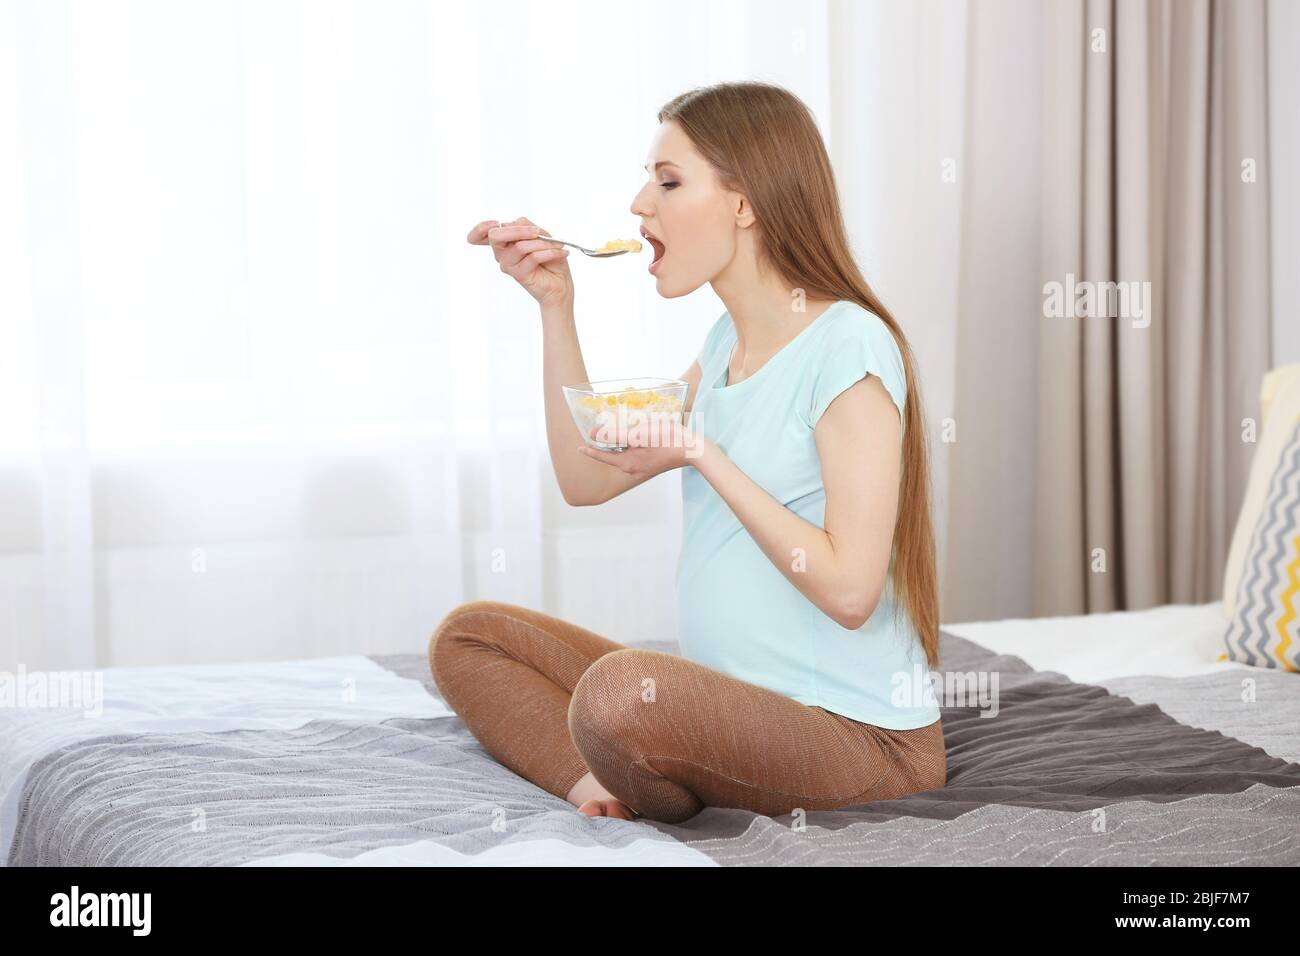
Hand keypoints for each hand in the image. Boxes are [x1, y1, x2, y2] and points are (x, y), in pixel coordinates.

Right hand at [468, 216, 572, 308]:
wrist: (561, 284)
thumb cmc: (550, 260)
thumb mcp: (540, 235)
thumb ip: (526, 226)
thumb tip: (517, 223)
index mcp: (504, 242)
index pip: (481, 234)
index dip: (480, 228)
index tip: (495, 222)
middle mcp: (502, 253)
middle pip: (495, 235)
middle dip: (519, 230)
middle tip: (538, 232)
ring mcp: (508, 265)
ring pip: (520, 246)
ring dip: (542, 243)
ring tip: (557, 246)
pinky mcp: (518, 274)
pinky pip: (533, 257)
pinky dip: (550, 252)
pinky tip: (561, 253)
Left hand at [577, 416, 706, 479]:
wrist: (693, 448)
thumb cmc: (666, 439)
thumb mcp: (636, 434)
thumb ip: (613, 435)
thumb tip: (594, 435)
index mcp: (628, 463)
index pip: (603, 456)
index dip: (590, 450)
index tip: (580, 447)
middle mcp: (634, 468)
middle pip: (614, 457)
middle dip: (605, 447)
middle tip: (598, 436)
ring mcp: (645, 467)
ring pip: (625, 456)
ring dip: (619, 445)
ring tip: (615, 434)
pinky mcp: (654, 463)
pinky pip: (636, 455)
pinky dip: (631, 446)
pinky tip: (635, 437)